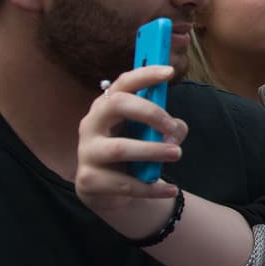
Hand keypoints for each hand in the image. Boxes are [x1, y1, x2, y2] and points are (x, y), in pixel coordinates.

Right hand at [76, 65, 183, 215]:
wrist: (114, 194)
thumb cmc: (136, 155)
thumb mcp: (155, 137)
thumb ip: (169, 129)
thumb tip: (174, 131)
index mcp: (107, 108)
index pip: (123, 84)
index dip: (145, 75)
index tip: (169, 71)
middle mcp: (92, 124)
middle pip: (116, 104)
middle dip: (149, 112)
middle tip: (172, 126)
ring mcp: (87, 152)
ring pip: (119, 148)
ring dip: (152, 150)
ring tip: (177, 154)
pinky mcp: (89, 181)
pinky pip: (123, 184)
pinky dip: (150, 188)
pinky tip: (170, 190)